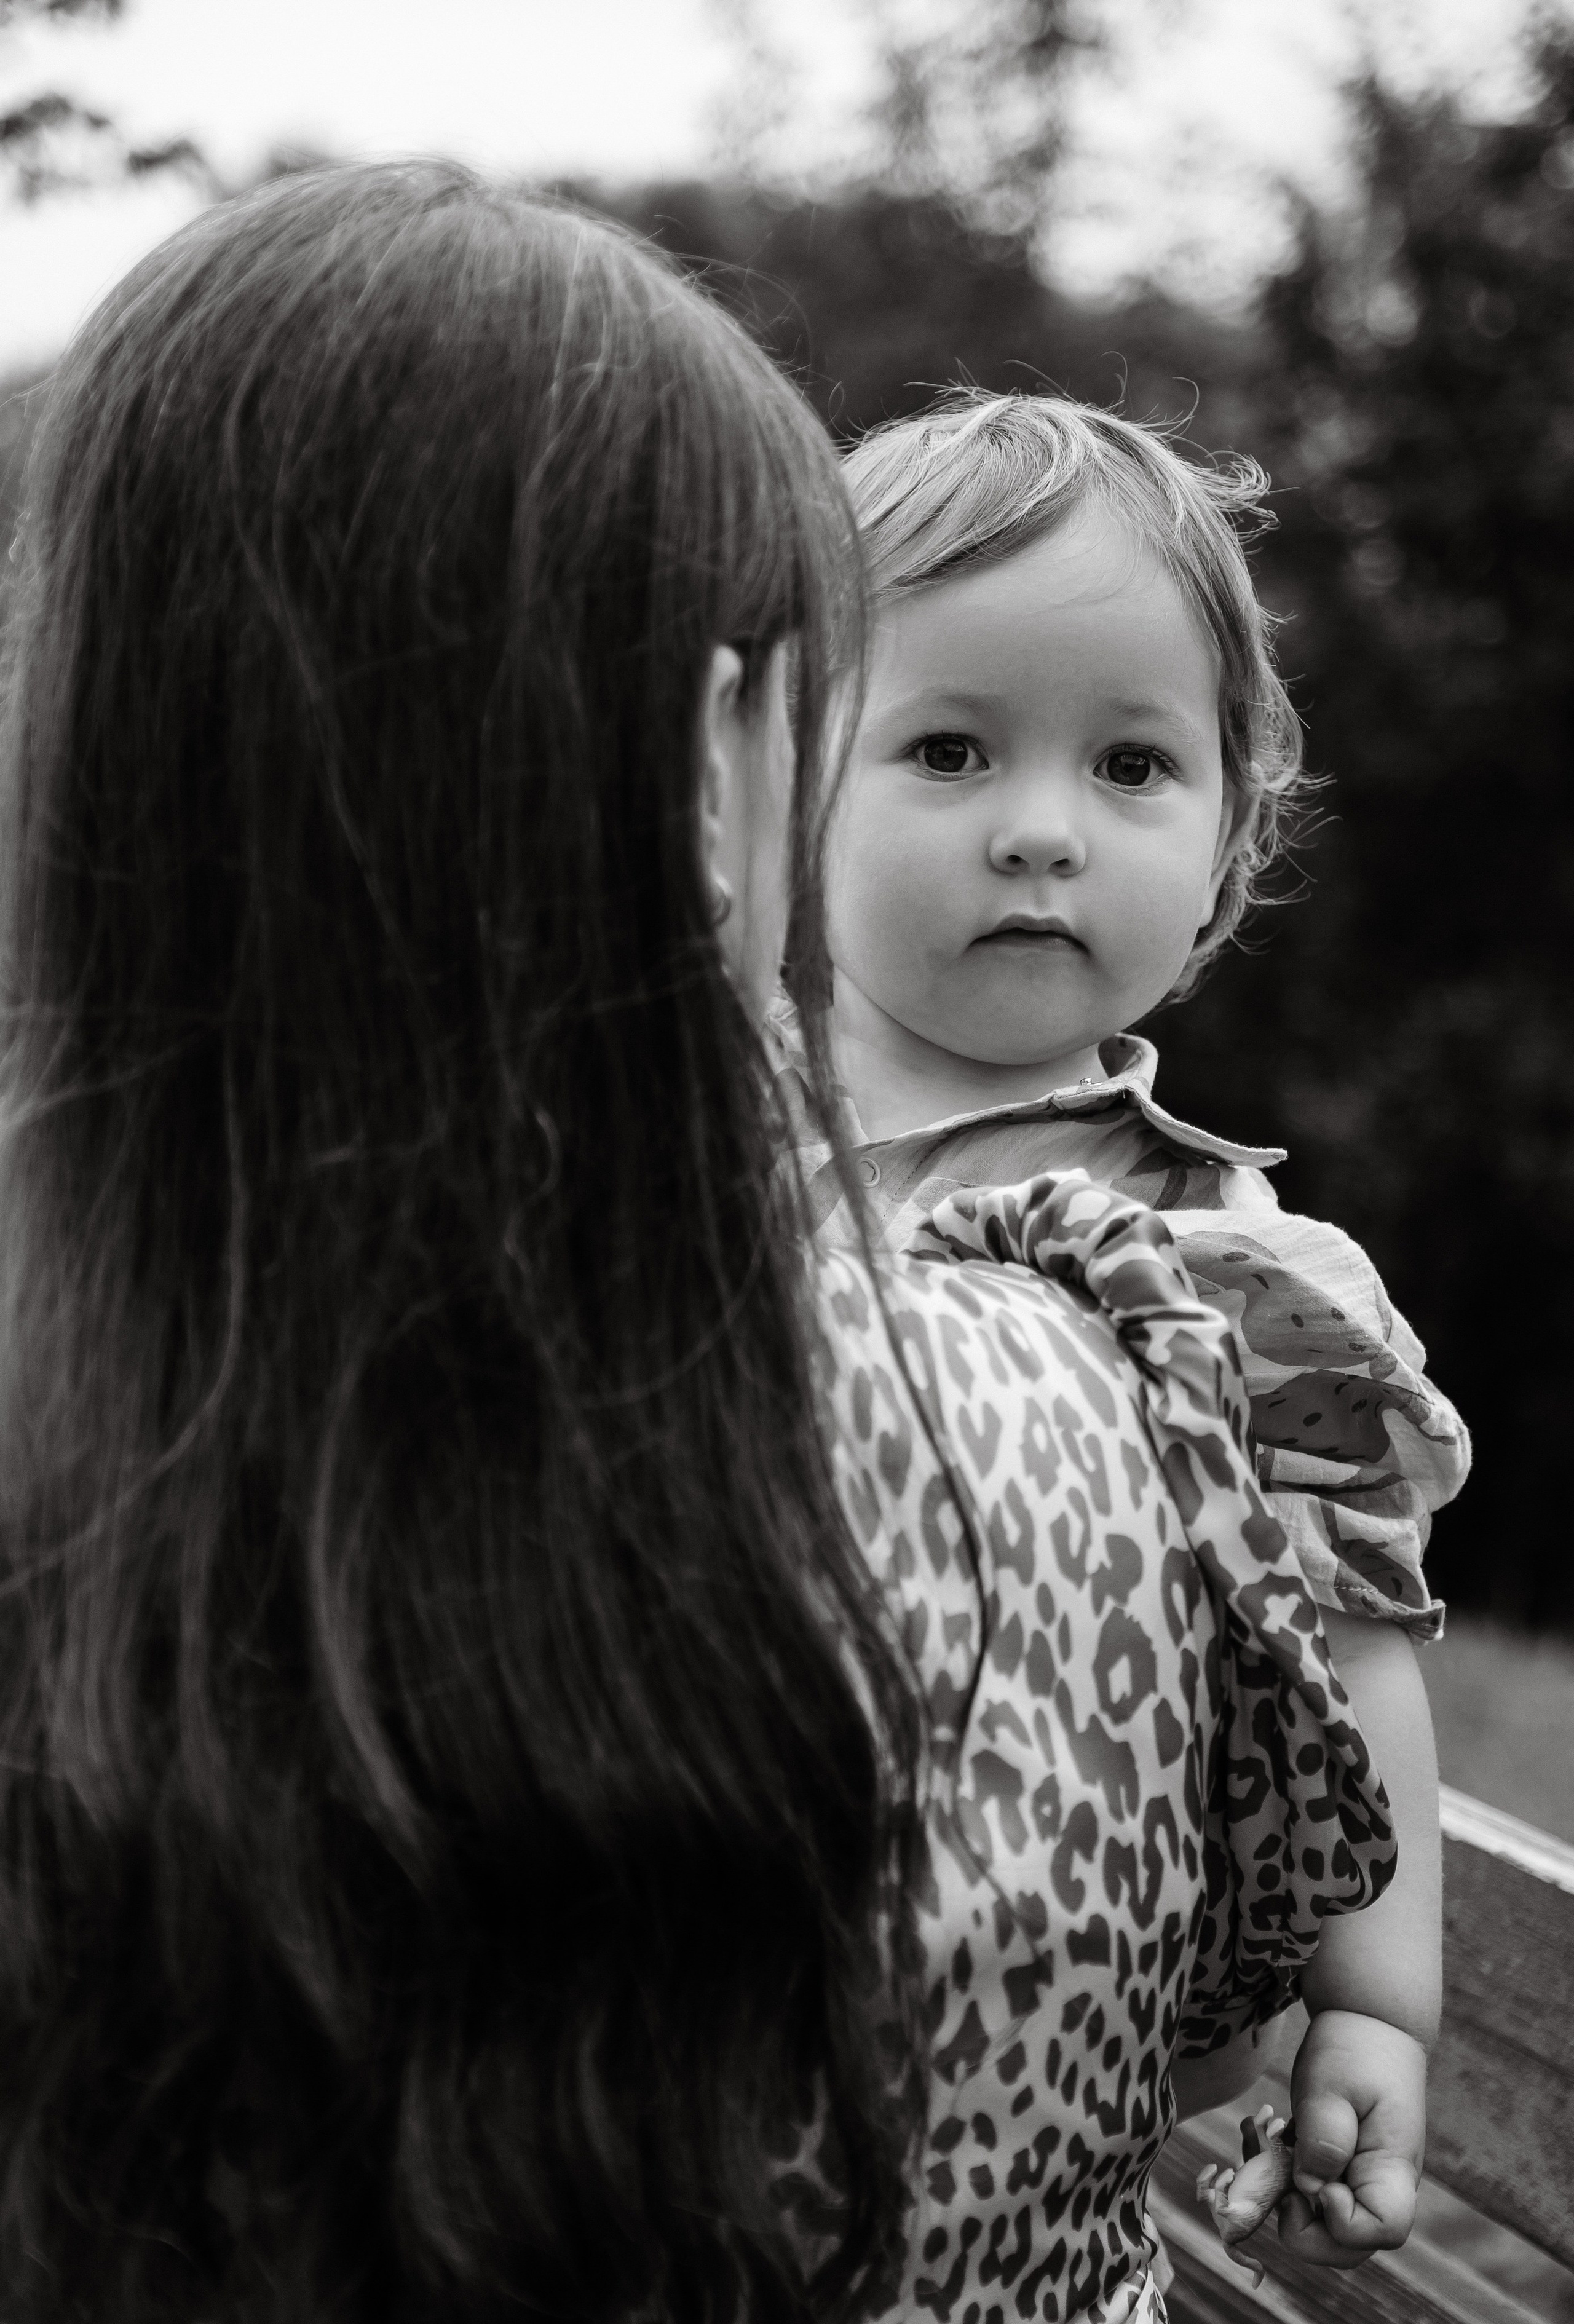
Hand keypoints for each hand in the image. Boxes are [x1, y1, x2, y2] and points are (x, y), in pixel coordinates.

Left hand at [1277, 2009, 1426, 2266]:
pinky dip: (1277, 2179)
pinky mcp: (1335, 2168)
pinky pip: (1308, 2196)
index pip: (1382, 2231)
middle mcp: (1379, 2187)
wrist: (1366, 2022)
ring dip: (1282, 2201)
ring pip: (1323, 2226)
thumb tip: (1311, 2189)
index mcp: (1393, 2169)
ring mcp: (1357, 2181)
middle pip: (1349, 2247)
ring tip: (1259, 2148)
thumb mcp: (1333, 2085)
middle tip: (1279, 2184)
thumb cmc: (1355, 2050)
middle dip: (1303, 2231)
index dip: (1343, 2223)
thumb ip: (1324, 2139)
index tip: (1317, 2184)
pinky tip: (1258, 2139)